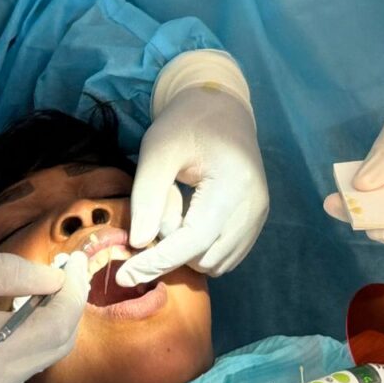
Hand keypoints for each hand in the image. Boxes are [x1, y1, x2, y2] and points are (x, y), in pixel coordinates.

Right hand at [0, 250, 88, 382]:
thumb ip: (5, 271)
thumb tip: (52, 275)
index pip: (59, 322)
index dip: (74, 290)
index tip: (75, 262)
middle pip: (58, 344)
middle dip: (69, 307)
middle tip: (65, 273)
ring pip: (41, 361)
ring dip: (50, 326)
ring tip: (39, 291)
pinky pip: (18, 373)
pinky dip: (28, 344)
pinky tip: (13, 320)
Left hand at [119, 78, 267, 286]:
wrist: (220, 108)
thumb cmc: (185, 124)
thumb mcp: (157, 151)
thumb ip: (147, 197)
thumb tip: (139, 244)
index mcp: (233, 183)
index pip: (194, 240)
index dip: (158, 261)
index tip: (124, 275)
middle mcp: (254, 206)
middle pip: (204, 256)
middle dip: (172, 247)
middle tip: (161, 204)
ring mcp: (259, 216)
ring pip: (215, 263)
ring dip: (186, 250)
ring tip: (179, 206)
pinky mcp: (256, 222)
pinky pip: (224, 256)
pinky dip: (200, 249)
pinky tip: (192, 217)